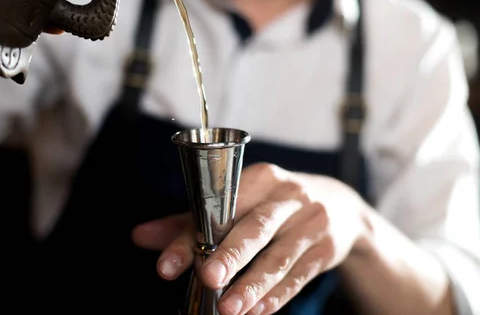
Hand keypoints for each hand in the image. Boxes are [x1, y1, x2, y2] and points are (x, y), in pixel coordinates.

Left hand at [132, 163, 369, 314]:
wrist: (340, 205)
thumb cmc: (274, 203)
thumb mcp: (238, 201)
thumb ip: (190, 220)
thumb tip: (140, 236)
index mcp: (259, 178)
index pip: (220, 205)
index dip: (192, 234)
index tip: (167, 265)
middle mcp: (287, 197)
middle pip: (256, 227)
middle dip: (231, 255)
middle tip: (206, 277)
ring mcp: (310, 222)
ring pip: (279, 257)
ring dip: (253, 285)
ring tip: (229, 309)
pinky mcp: (325, 249)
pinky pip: (298, 276)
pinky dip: (276, 296)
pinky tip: (256, 312)